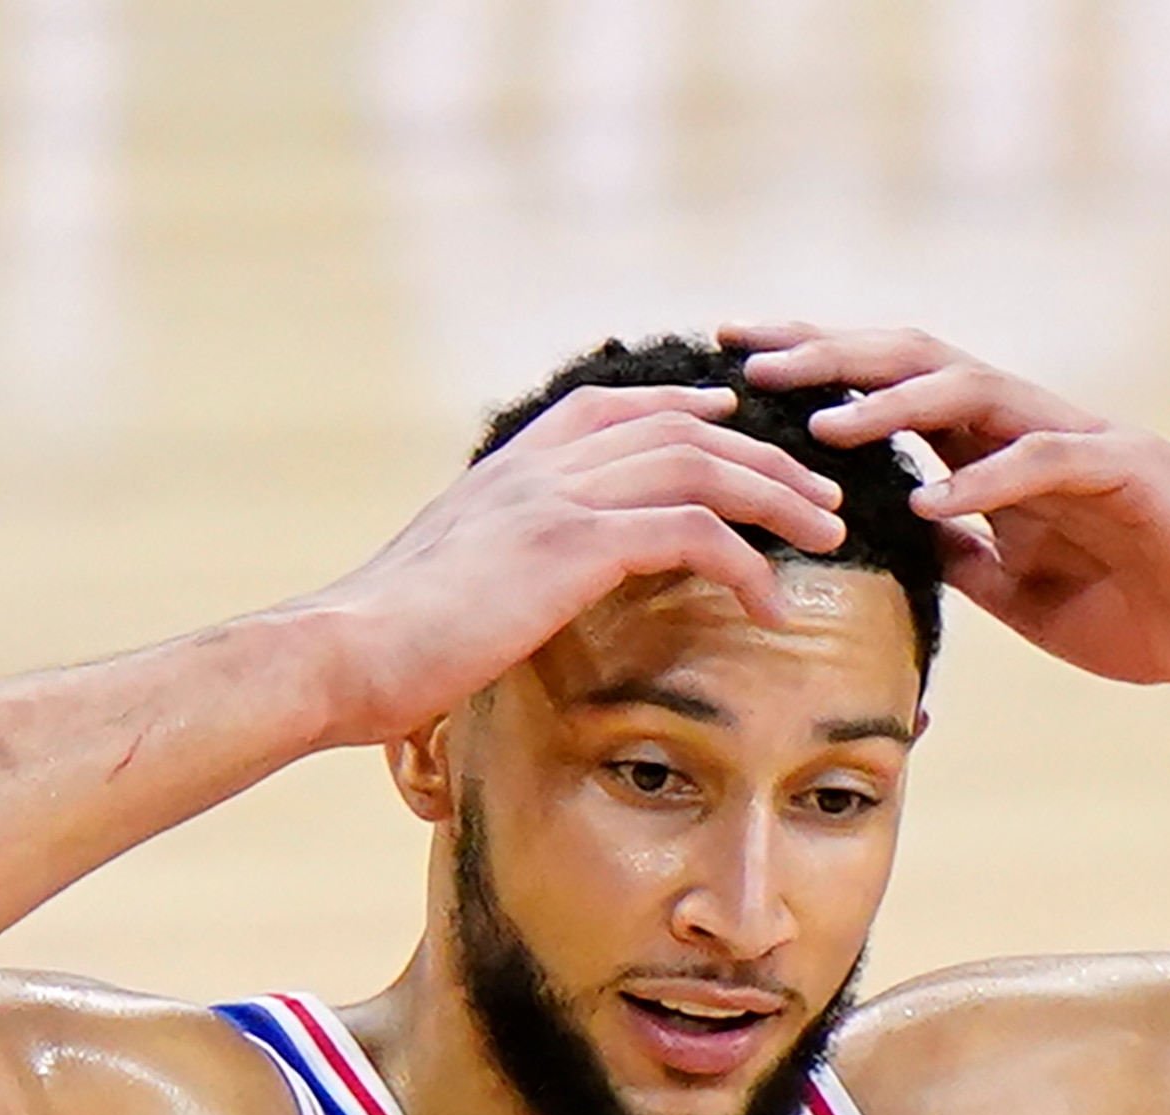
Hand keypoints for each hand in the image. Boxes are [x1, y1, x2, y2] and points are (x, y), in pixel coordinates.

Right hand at [295, 384, 848, 743]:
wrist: (342, 653)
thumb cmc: (383, 644)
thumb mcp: (444, 584)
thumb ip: (490, 566)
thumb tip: (508, 593)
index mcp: (508, 470)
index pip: (611, 409)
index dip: (681, 406)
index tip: (734, 421)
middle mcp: (538, 467)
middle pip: (679, 429)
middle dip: (762, 455)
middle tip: (817, 490)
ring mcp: (557, 498)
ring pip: (702, 467)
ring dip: (778, 498)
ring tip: (827, 534)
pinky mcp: (575, 545)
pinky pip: (693, 532)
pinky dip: (747, 565)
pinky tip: (773, 605)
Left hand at [729, 323, 1169, 695]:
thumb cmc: (1145, 610)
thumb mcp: (1022, 596)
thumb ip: (961, 560)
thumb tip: (889, 544)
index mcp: (999, 452)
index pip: (893, 393)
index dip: (817, 375)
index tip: (735, 369)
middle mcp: (1032, 426)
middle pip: (916, 363)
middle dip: (829, 356)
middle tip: (749, 359)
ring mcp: (1083, 440)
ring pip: (974, 391)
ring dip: (892, 405)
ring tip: (824, 425)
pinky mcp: (1132, 472)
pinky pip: (1044, 462)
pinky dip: (984, 479)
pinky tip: (928, 500)